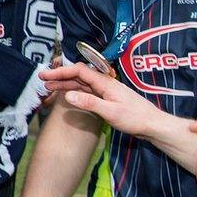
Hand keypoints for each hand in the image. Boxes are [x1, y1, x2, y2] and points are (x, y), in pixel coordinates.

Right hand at [39, 64, 157, 137]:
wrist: (153, 125)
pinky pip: (86, 91)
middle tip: (42, 80)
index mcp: (104, 82)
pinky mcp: (107, 99)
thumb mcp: (111, 112)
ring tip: (49, 88)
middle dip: (60, 77)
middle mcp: (104, 83)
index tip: (46, 76)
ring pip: (81, 84)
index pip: (79, 71)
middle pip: (78, 75)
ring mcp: (105, 91)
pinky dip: (74, 92)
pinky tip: (67, 95)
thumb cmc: (135, 118)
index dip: (61, 72)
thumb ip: (89, 103)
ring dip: (65, 84)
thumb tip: (68, 95)